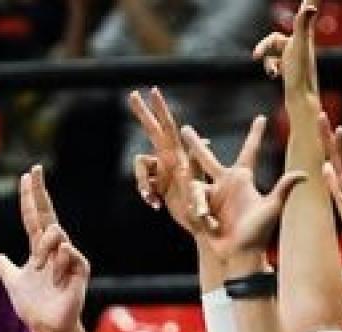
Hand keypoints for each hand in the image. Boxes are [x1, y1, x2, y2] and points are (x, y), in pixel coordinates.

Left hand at [0, 165, 89, 331]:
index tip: (27, 176)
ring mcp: (69, 257)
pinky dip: (58, 263)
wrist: (47, 327)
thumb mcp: (13, 283)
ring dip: (44, 249)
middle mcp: (56, 249)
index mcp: (40, 249)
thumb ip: (5, 268)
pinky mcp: (80, 268)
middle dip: (40, 191)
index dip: (30, 197)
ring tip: (42, 268)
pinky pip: (69, 252)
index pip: (34, 217)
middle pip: (48, 213)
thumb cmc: (34, 307)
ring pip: (56, 233)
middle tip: (34, 171)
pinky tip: (57, 279)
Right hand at [128, 87, 202, 234]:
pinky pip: (143, 183)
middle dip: (143, 113)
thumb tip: (196, 156)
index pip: (168, 128)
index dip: (160, 110)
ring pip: (140, 166)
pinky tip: (154, 205)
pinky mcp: (158, 186)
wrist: (207, 230)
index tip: (153, 90)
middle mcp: (171, 160)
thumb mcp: (200, 193)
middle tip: (132, 94)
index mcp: (180, 157)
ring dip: (142, 181)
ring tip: (150, 196)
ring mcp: (163, 172)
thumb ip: (194, 177)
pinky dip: (145, 192)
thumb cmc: (209, 212)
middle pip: (152, 131)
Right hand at [178, 123, 302, 264]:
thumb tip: (305, 174)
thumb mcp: (272, 208)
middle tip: (184, 129)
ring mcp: (210, 197)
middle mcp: (225, 185)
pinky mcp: (200, 210)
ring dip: (196, 193)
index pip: (249, 151)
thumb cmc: (259, 234)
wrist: (241, 256)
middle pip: (207, 158)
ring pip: (196, 183)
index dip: (255, 134)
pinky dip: (197, 208)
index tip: (261, 118)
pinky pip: (192, 201)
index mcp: (243, 179)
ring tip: (201, 208)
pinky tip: (204, 217)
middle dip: (196, 144)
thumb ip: (283, 188)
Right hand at [252, 0, 319, 99]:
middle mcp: (301, 46)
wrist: (302, 102)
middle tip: (255, 56)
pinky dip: (270, 67)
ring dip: (267, 60)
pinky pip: (276, 62)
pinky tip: (272, 76)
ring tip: (270, 73)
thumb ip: (302, 25)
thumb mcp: (299, 46)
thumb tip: (309, 7)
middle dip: (265, 46)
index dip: (309, 1)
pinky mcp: (291, 70)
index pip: (305, 13)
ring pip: (274, 51)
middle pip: (276, 39)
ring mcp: (295, 58)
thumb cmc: (301, 75)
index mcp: (303, 38)